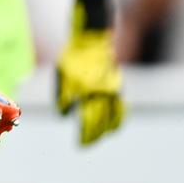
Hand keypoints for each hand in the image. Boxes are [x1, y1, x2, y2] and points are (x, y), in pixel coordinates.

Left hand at [56, 22, 124, 146]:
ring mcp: (112, 89)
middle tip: (87, 144)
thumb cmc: (73, 56)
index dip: (85, 134)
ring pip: (115, 117)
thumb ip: (62, 95)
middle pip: (101, 122)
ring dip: (107, 130)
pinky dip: (119, 117)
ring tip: (100, 136)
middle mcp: (101, 91)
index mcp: (86, 89)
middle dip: (94, 136)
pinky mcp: (118, 85)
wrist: (92, 38)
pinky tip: (112, 124)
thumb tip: (65, 114)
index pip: (88, 120)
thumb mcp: (62, 74)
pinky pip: (121, 107)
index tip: (80, 144)